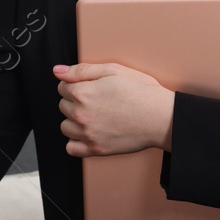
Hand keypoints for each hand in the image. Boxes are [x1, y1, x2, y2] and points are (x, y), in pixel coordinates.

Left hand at [54, 62, 175, 157]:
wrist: (161, 118)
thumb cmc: (142, 92)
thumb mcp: (113, 70)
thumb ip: (82, 70)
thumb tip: (58, 71)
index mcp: (83, 93)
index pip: (62, 87)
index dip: (76, 84)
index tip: (90, 87)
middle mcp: (81, 114)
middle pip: (63, 106)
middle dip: (75, 101)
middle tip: (97, 100)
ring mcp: (87, 134)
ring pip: (65, 126)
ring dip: (74, 121)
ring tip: (94, 116)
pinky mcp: (96, 149)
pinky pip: (71, 148)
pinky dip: (76, 142)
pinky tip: (89, 133)